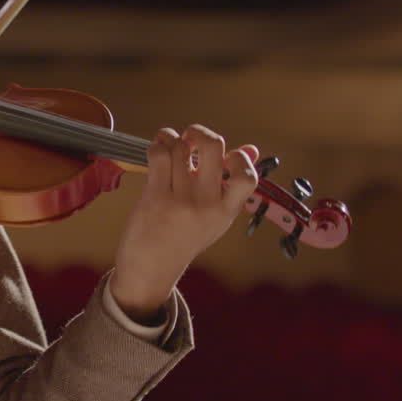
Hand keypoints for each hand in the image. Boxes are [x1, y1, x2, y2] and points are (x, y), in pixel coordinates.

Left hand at [109, 124, 257, 323]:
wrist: (152, 268)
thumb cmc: (184, 238)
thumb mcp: (216, 217)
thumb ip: (232, 185)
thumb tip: (250, 149)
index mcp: (226, 209)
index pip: (247, 176)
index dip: (238, 156)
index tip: (224, 157)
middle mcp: (207, 204)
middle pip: (213, 146)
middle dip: (200, 132)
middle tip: (190, 138)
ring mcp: (181, 200)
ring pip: (180, 146)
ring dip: (172, 138)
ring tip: (168, 145)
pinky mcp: (156, 197)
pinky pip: (159, 155)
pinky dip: (158, 145)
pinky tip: (157, 151)